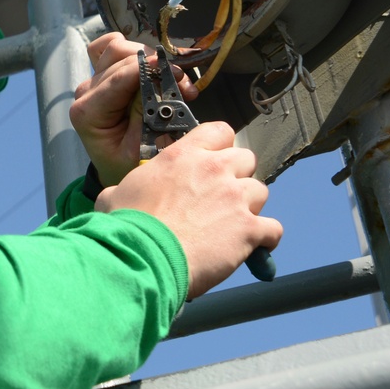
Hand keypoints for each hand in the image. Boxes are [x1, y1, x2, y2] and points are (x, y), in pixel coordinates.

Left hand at [70, 32, 197, 186]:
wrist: (116, 168)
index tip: (177, 72)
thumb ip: (145, 116)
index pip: (119, 78)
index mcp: (88, 112)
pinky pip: (111, 47)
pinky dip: (134, 51)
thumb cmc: (126, 163)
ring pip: (118, 48)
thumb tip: (159, 84)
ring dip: (148, 58)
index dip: (150, 69)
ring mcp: (92, 81)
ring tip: (173, 80)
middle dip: (156, 68)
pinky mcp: (102, 74)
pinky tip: (151, 66)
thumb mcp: (139, 148)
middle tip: (184, 88)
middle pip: (121, 59)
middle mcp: (86, 92)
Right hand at [95, 121, 279, 299]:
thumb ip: (130, 187)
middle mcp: (213, 170)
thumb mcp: (115, 194)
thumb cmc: (127, 227)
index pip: (218, 131)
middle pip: (246, 158)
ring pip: (261, 191)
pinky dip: (265, 239)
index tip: (213, 160)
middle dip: (237, 175)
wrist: (144, 257)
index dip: (219, 146)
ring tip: (234, 224)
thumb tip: (119, 196)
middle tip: (222, 195)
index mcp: (182, 156)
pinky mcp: (249, 229)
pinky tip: (253, 247)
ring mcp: (234, 198)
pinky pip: (273, 229)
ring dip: (250, 206)